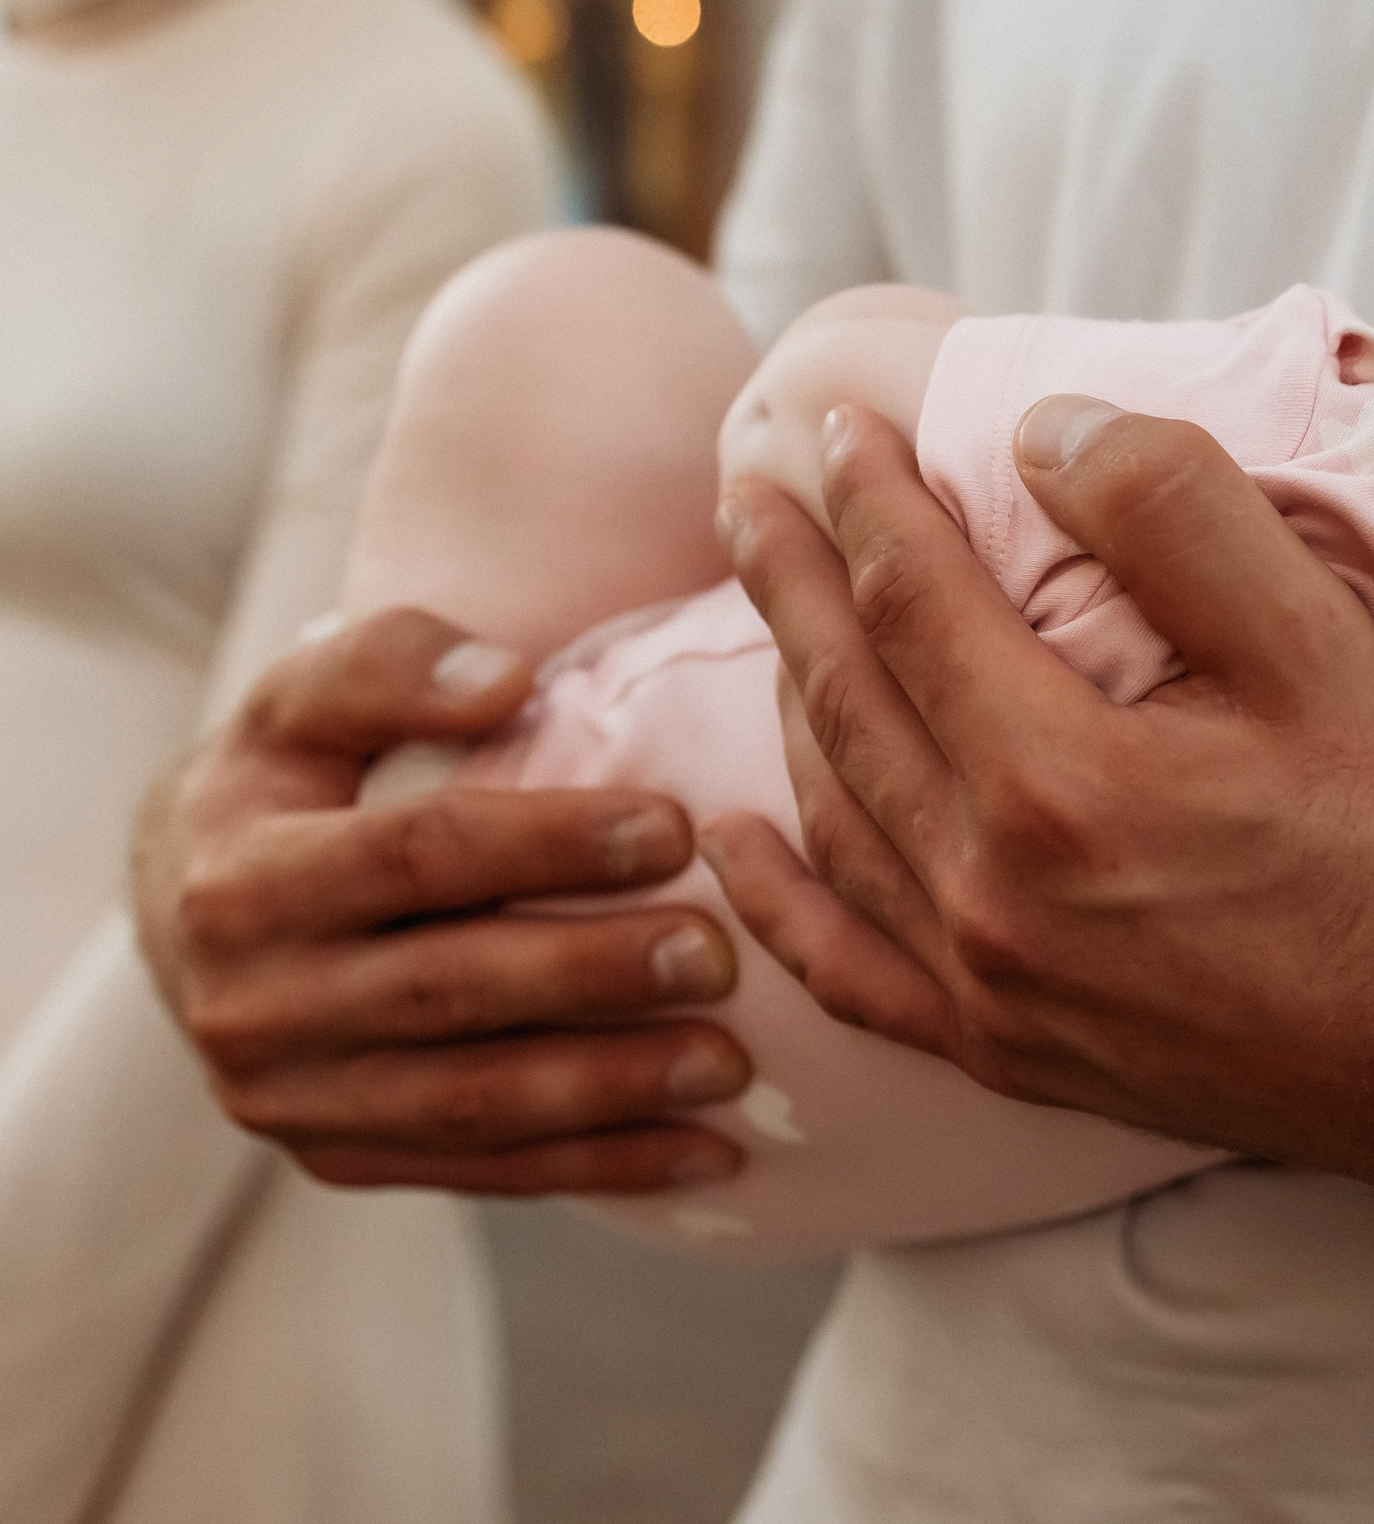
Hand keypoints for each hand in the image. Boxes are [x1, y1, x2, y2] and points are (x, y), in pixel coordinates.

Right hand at [133, 607, 751, 1194]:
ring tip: (730, 1064)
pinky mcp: (337, 1160)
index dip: (550, 843)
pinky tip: (703, 1154)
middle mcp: (253, 1004)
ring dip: (611, 1090)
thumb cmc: (281, 783)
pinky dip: (598, 1165)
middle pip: (450, 990)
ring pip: (470, 1103)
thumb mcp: (299, 701)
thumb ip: (393, 666)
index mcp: (246, 879)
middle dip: (594, 976)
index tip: (675, 828)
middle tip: (719, 956)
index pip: (418, 857)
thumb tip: (509, 677)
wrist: (179, 917)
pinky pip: (481, 1171)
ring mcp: (291, 1100)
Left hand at [710, 399, 1373, 1183]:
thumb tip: (1040, 430)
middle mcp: (990, 893)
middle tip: (751, 497)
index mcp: (1056, 780)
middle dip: (790, 584)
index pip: (912, 603)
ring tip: (775, 623)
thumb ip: (1175, 512)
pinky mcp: (1006, 1051)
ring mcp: (987, 987)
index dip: (865, 505)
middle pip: (844, 701)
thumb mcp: (1319, 643)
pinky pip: (848, 970)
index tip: (836, 431)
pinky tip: (735, 845)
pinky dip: (781, 899)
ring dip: (786, 705)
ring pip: (833, 819)